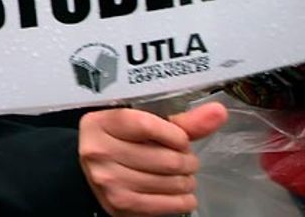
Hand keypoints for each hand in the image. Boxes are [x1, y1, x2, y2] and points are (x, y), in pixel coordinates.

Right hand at [79, 102, 227, 215]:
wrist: (99, 174)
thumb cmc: (123, 144)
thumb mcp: (143, 125)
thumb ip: (180, 121)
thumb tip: (217, 112)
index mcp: (100, 123)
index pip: (147, 126)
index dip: (176, 135)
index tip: (181, 139)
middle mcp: (99, 151)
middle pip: (166, 158)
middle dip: (186, 161)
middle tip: (184, 159)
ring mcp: (108, 179)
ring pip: (171, 182)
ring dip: (186, 180)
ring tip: (180, 175)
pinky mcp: (120, 203)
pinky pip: (168, 203)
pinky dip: (183, 200)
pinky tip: (179, 192)